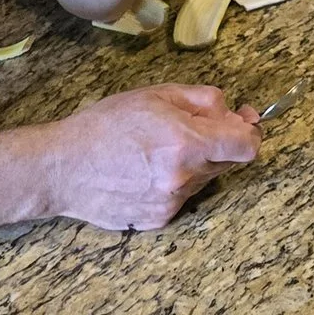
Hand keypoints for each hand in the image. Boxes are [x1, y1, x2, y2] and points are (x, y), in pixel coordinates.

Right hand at [41, 86, 259, 231]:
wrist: (63, 168)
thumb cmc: (106, 125)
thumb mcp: (158, 94)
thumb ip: (205, 100)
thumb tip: (234, 112)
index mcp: (187, 144)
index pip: (247, 146)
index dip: (249, 131)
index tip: (242, 122)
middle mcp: (184, 178)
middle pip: (227, 162)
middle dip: (219, 143)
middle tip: (193, 128)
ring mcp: (171, 203)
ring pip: (204, 179)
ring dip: (195, 163)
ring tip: (158, 150)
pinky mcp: (157, 220)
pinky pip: (181, 197)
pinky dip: (174, 183)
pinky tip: (146, 171)